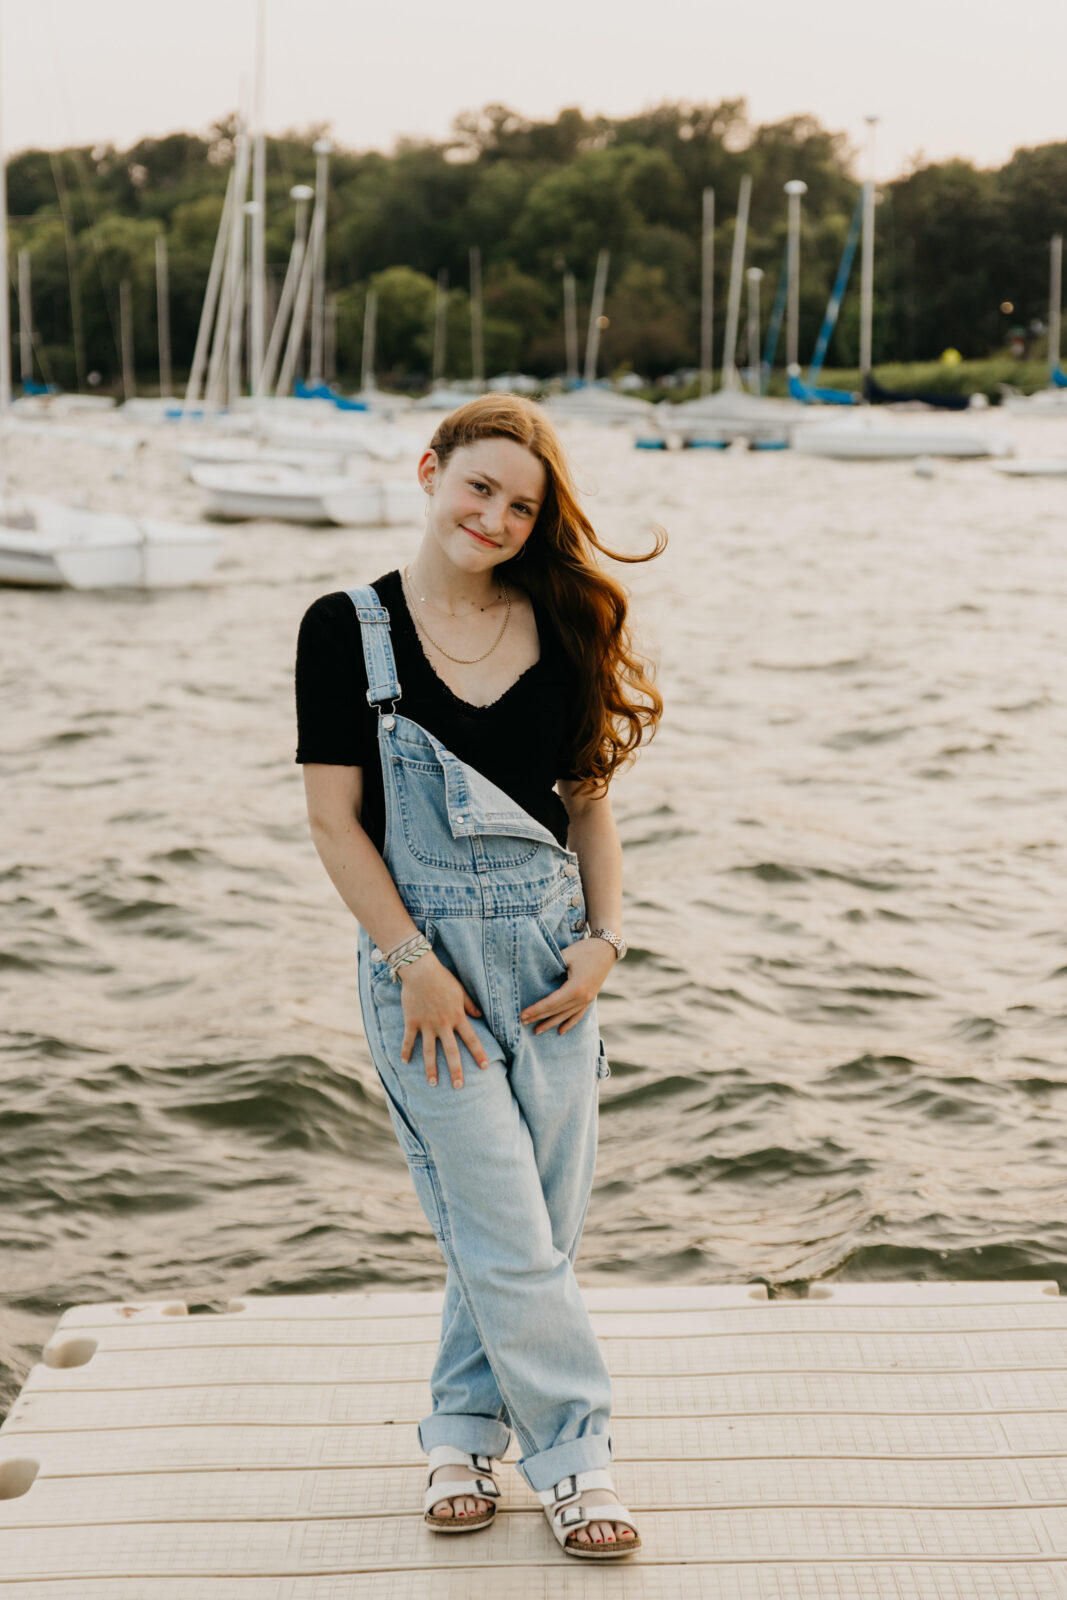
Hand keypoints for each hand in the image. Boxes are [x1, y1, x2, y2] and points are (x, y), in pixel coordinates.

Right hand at [398, 953, 489, 1089]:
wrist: (420, 970)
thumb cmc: (443, 979)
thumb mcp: (461, 991)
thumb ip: (470, 1005)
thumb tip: (480, 1015)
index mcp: (457, 1017)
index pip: (471, 1039)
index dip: (479, 1053)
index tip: (484, 1067)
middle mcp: (443, 1024)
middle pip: (451, 1052)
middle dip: (456, 1070)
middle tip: (459, 1086)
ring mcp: (426, 1025)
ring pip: (429, 1051)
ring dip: (431, 1069)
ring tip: (433, 1083)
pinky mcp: (412, 1022)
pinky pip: (409, 1040)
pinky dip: (406, 1051)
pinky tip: (404, 1062)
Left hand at [520, 936, 616, 1036]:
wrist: (607, 948)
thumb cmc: (585, 949)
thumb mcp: (566, 955)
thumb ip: (551, 965)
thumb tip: (534, 974)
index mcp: (576, 988)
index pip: (551, 1003)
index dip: (536, 1010)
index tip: (522, 1015)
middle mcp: (583, 997)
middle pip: (557, 1011)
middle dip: (539, 1017)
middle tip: (522, 1023)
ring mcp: (588, 999)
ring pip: (566, 1015)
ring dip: (551, 1023)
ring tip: (536, 1031)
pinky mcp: (591, 998)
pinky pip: (578, 1014)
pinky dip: (569, 1023)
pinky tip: (560, 1031)